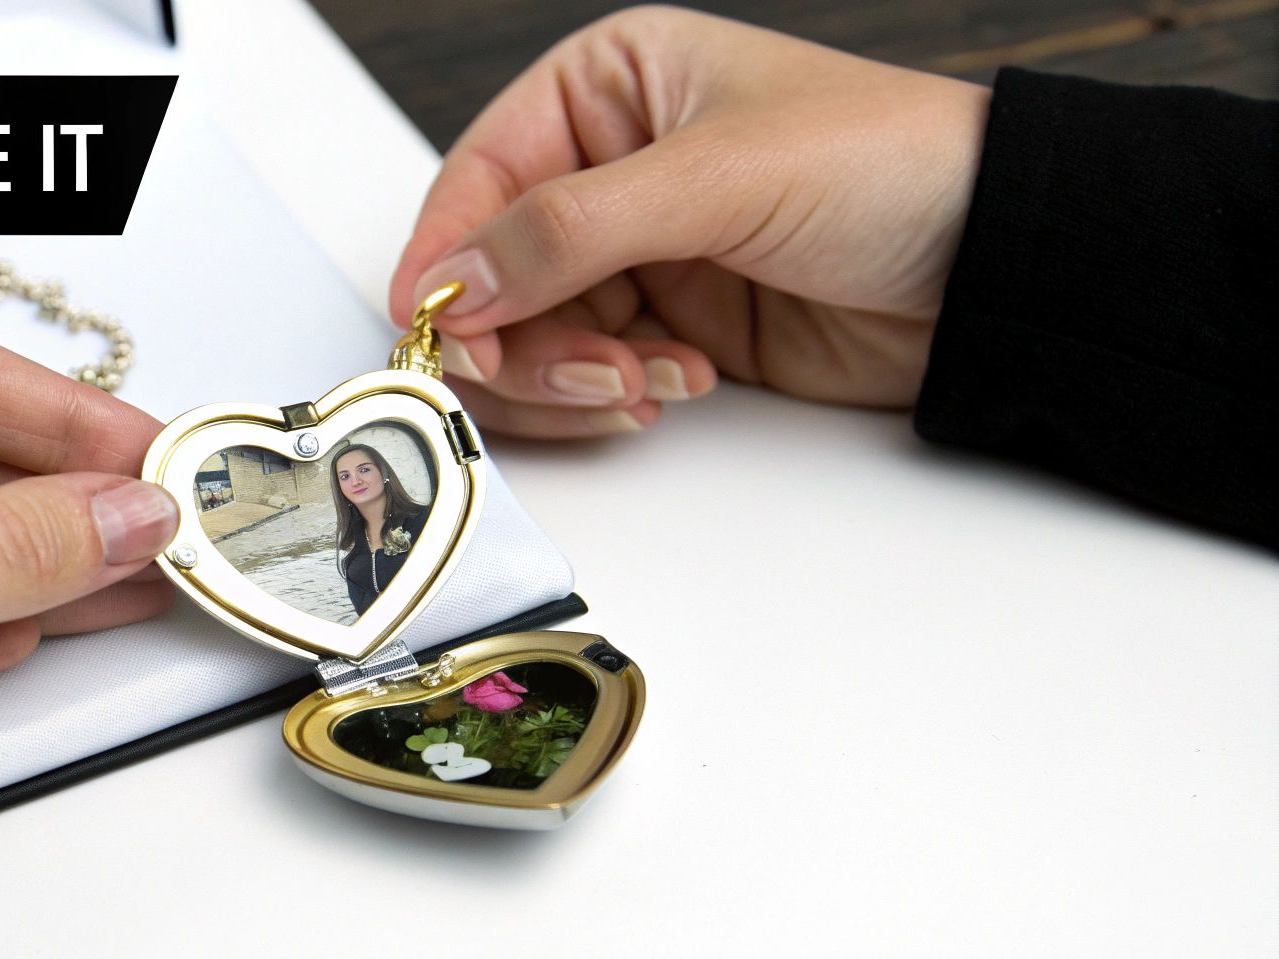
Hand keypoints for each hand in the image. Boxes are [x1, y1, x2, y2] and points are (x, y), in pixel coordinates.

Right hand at [391, 6, 990, 436]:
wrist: (995, 263)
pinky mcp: (671, 325)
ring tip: (642, 381)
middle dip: (520, 335)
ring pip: (533, 335)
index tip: (439, 327)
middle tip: (578, 370)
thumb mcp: (715, 177)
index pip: (480, 177)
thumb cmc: (886, 165)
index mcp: (608, 86)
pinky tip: (673, 384)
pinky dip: (611, 394)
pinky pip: (590, 373)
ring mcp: (639, 253)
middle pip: (493, 271)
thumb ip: (567, 231)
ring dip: (572, 375)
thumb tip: (450, 283)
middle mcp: (610, 168)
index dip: (448, 257)